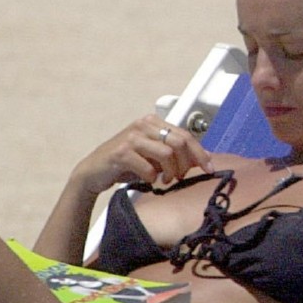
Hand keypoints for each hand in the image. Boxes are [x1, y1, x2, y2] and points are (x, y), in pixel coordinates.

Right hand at [73, 115, 214, 194]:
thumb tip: (202, 159)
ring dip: (170, 172)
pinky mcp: (122, 152)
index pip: (185, 135)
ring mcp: (132, 137)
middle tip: (181, 177)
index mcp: (152, 122)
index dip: (200, 153)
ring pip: (167, 154)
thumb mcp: (152, 155)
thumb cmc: (125, 164)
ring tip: (165, 180)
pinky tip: (148, 181)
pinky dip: (152, 178)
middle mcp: (143, 125)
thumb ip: (173, 153)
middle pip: (180, 143)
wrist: (93, 172)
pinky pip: (149, 168)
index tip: (210, 168)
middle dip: (186, 164)